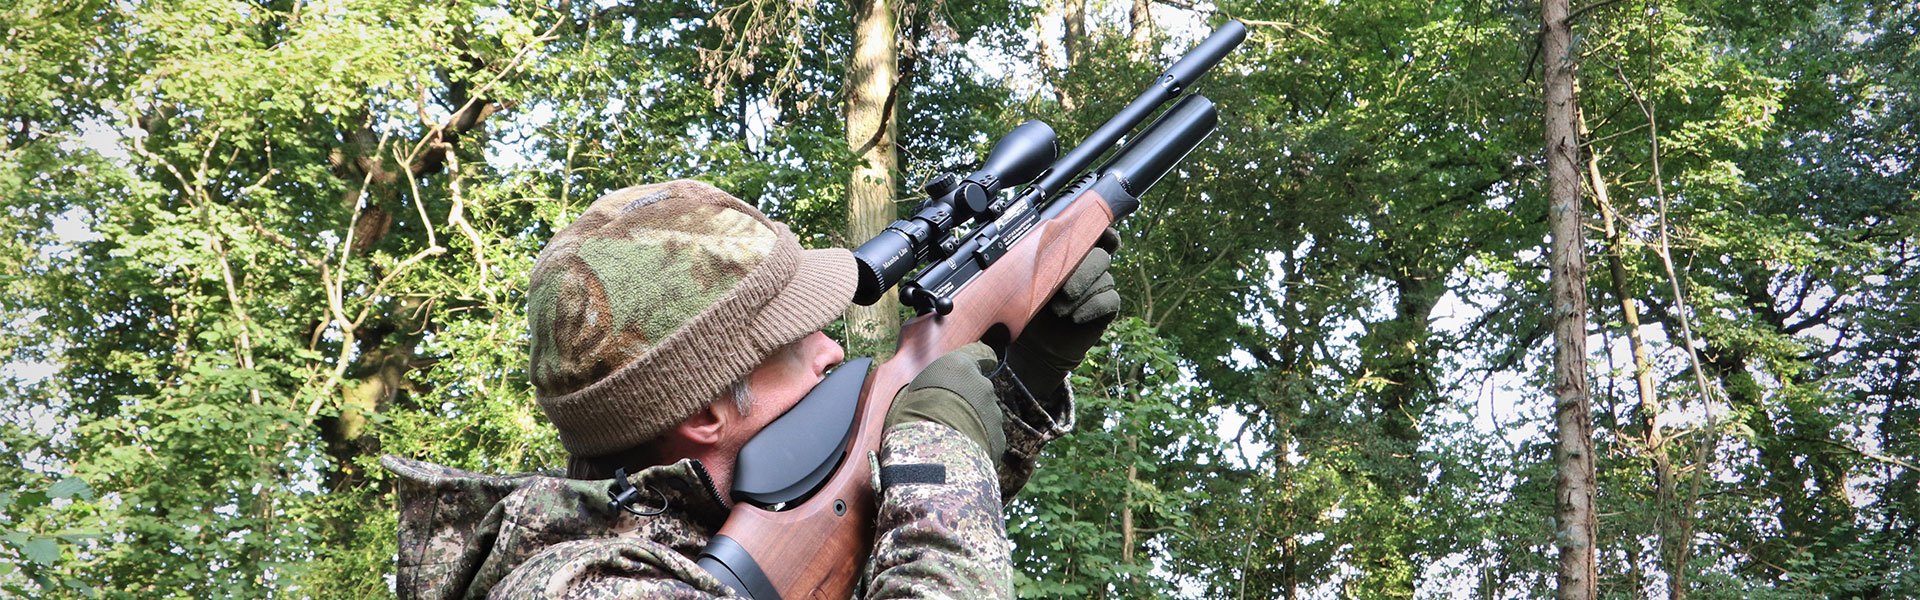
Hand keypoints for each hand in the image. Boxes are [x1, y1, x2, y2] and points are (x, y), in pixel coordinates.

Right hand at [885, 343, 1006, 459]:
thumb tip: (929, 391)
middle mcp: (982, 385)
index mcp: (960, 367)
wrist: (929, 452)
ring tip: (950, 437)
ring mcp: (994, 412)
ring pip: (985, 415)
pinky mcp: (998, 438)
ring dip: (973, 422)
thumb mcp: (911, 390)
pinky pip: (989, 438)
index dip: (981, 360)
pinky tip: (960, 451)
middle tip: (946, 415)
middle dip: (968, 400)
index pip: (981, 354)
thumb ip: (931, 385)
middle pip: (979, 389)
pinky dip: (978, 443)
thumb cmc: (911, 416)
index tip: (984, 363)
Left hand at [1006, 235, 1121, 397]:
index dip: (1100, 229)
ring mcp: (1097, 287)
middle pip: (1100, 255)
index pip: (1090, 235)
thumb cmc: (1025, 313)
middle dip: (1083, 271)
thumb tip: (1037, 244)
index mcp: (1066, 256)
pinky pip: (1111, 299)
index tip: (1101, 232)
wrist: (1032, 348)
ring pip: (1106, 278)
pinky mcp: (1105, 308)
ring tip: (1059, 311)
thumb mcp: (1023, 286)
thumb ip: (1033, 264)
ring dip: (1082, 294)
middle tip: (1063, 291)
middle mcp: (1086, 268)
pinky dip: (1093, 306)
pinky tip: (1075, 318)